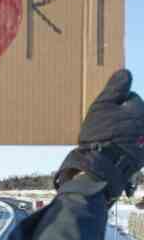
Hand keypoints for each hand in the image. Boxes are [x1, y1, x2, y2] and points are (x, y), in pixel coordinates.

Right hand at [56, 69, 143, 201]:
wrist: (102, 167)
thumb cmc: (101, 134)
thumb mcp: (102, 106)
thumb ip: (115, 88)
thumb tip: (126, 71)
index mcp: (139, 110)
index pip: (130, 98)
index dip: (115, 103)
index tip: (104, 113)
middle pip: (134, 114)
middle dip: (122, 116)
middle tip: (104, 126)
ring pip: (134, 128)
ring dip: (124, 130)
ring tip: (108, 140)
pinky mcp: (143, 156)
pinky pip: (135, 143)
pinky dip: (126, 144)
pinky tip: (114, 149)